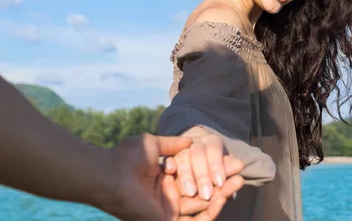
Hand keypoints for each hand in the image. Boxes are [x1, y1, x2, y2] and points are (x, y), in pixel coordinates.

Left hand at [95, 133, 243, 219]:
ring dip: (222, 195)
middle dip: (223, 182)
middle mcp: (168, 198)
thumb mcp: (154, 146)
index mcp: (164, 182)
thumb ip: (173, 145)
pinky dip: (211, 210)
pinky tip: (222, 196)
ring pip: (203, 207)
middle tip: (239, 171)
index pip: (195, 178)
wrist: (111, 175)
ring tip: (238, 181)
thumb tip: (191, 140)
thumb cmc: (126, 158)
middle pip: (203, 192)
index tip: (229, 160)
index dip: (213, 170)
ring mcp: (169, 212)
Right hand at [175, 127, 229, 200]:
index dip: (216, 166)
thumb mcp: (225, 169)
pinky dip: (169, 164)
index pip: (214, 150)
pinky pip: (168, 158)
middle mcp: (196, 142)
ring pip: (182, 157)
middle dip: (202, 175)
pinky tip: (170, 171)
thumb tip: (239, 176)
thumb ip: (229, 171)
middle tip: (206, 194)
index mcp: (212, 141)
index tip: (220, 182)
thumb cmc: (217, 169)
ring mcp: (181, 148)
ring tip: (191, 193)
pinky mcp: (169, 156)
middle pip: (197, 154)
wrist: (201, 160)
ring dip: (186, 175)